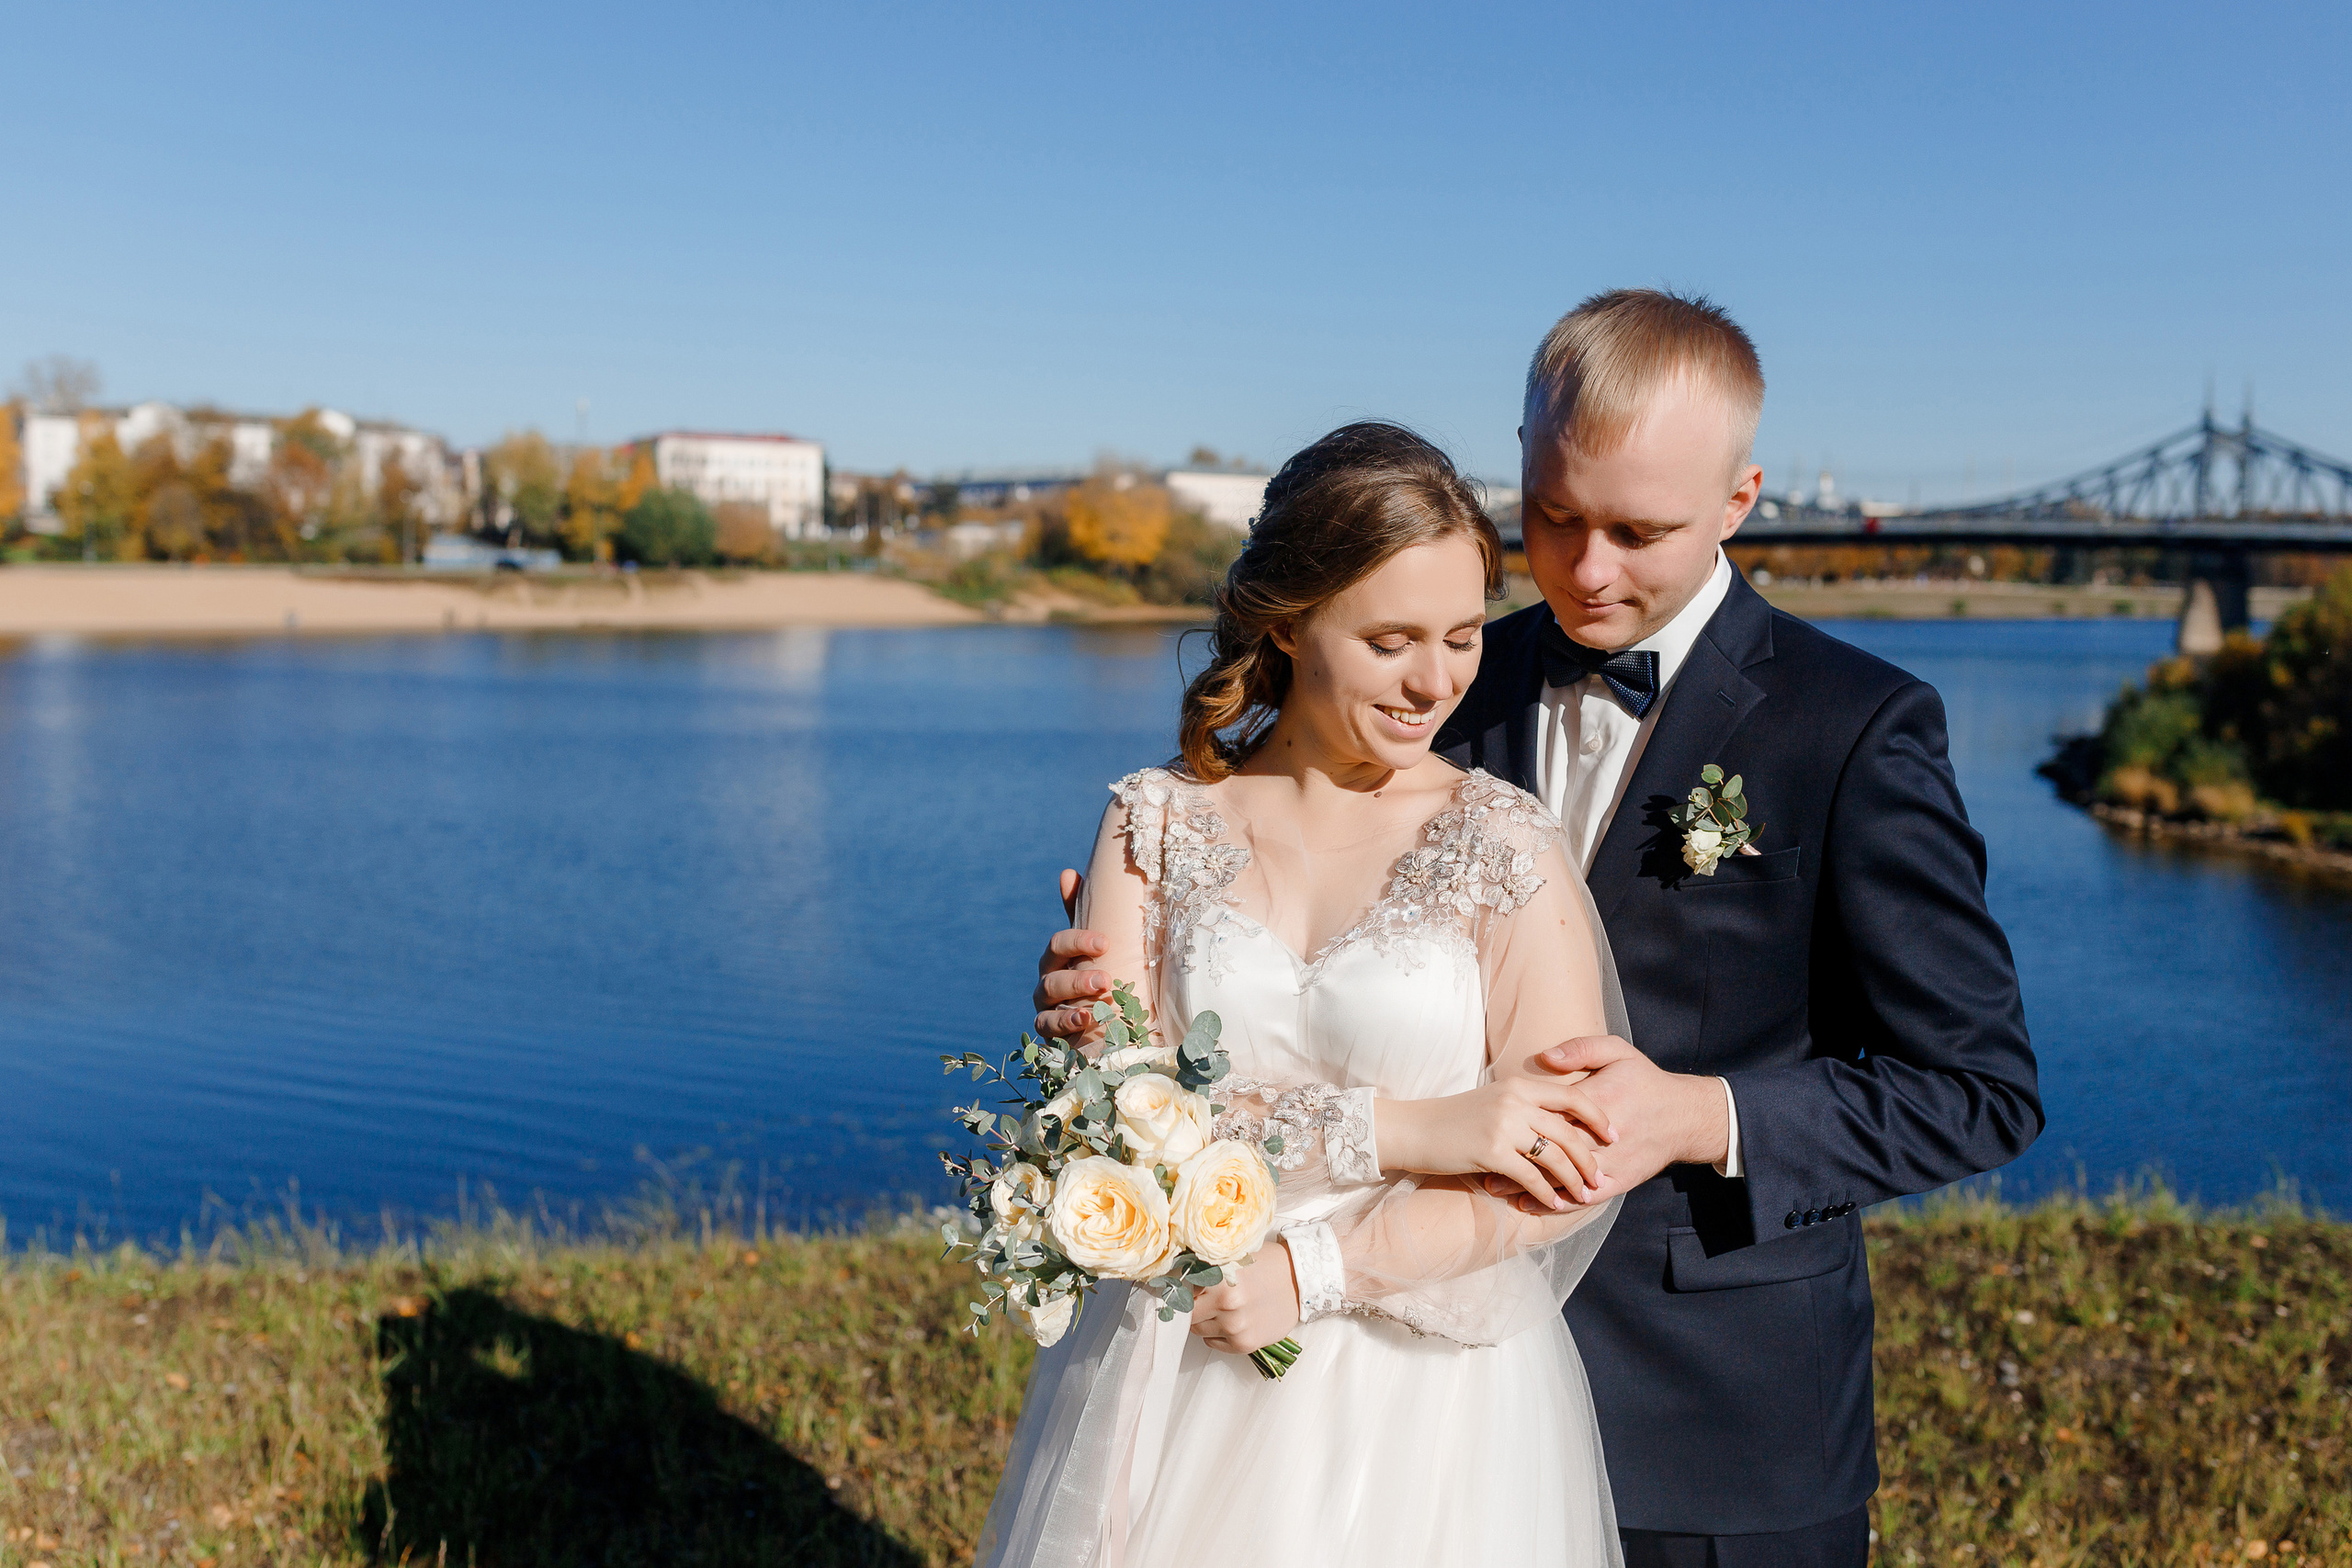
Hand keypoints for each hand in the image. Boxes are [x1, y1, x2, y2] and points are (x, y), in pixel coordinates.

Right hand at [1032, 868, 1111, 1037]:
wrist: (1108, 1023)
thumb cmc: (1101, 977)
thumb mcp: (1095, 948)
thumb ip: (1082, 914)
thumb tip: (1066, 872)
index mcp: (1058, 958)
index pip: (1059, 944)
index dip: (1078, 941)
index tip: (1105, 942)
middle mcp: (1048, 980)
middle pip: (1052, 973)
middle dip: (1078, 975)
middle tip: (1106, 979)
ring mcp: (1046, 1007)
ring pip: (1049, 997)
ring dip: (1074, 995)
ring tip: (1101, 997)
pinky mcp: (1048, 1032)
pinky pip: (1047, 1026)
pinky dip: (1066, 1023)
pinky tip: (1086, 1020)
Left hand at [1190, 1243, 1301, 1355]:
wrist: (1300, 1281)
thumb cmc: (1268, 1265)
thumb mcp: (1234, 1257)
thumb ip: (1206, 1268)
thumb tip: (1177, 1277)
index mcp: (1220, 1279)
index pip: (1182, 1292)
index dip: (1182, 1290)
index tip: (1184, 1289)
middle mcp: (1226, 1305)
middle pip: (1188, 1314)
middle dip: (1193, 1307)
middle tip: (1204, 1299)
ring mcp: (1235, 1327)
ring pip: (1199, 1330)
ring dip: (1206, 1320)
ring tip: (1223, 1308)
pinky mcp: (1244, 1344)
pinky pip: (1213, 1343)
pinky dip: (1217, 1334)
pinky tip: (1231, 1320)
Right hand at [1376, 1069, 1618, 1209]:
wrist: (1413, 1128)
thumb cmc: (1453, 1118)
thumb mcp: (1493, 1100)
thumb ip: (1525, 1106)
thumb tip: (1561, 1126)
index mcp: (1519, 1084)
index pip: (1572, 1096)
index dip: (1597, 1117)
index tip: (1613, 1135)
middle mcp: (1515, 1101)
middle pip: (1569, 1130)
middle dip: (1590, 1158)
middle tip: (1601, 1178)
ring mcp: (1503, 1125)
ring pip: (1554, 1156)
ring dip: (1573, 1180)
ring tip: (1584, 1195)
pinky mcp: (1491, 1151)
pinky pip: (1532, 1177)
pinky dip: (1547, 1193)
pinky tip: (1555, 1204)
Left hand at [1481, 1035, 1727, 1215]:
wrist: (1684, 1116)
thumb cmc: (1644, 1079)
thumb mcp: (1617, 1052)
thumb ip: (1580, 1049)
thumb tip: (1544, 1058)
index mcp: (1597, 1099)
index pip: (1551, 1113)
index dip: (1519, 1121)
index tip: (1489, 1126)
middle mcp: (1601, 1135)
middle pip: (1551, 1149)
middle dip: (1515, 1158)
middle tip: (1480, 1161)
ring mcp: (1611, 1161)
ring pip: (1563, 1178)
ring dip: (1528, 1185)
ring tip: (1496, 1188)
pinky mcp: (1620, 1180)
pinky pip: (1584, 1196)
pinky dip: (1556, 1203)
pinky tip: (1531, 1205)